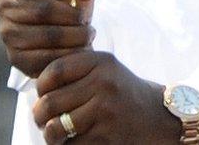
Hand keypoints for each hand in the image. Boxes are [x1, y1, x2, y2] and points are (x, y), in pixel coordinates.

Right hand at [0, 0, 97, 77]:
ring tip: (87, 33)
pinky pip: (46, 58)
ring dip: (75, 35)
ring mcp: (7, 34)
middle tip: (84, 19)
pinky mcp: (16, 58)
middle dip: (71, 15)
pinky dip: (69, 54)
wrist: (58, 25)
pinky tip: (80, 48)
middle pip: (41, 11)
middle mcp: (3, 8)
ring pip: (47, 36)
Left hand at [34, 51, 183, 144]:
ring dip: (50, 135)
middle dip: (40, 115)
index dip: (41, 86)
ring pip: (56, 127)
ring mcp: (106, 110)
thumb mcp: (106, 70)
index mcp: (101, 62)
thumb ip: (76, 71)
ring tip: (56, 133)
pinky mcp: (107, 136)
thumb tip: (37, 89)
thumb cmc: (124, 95)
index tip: (44, 94)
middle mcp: (104, 83)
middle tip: (44, 119)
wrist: (161, 118)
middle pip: (49, 101)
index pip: (54, 71)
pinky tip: (75, 141)